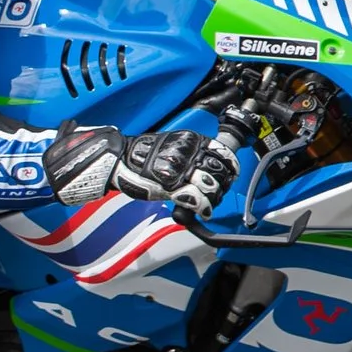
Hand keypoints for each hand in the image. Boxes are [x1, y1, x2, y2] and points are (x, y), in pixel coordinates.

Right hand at [114, 128, 239, 214]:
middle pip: (219, 171)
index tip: (231, 173)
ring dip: (213, 198)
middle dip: (221, 184)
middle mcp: (189, 153)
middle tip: (216, 192)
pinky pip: (196, 199)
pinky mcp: (172, 187)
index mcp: (192, 140)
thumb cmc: (144, 157)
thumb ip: (193, 155)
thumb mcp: (173, 147)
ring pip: (210, 185)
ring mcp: (181, 170)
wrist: (120, 160)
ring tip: (207, 203)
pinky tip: (202, 211)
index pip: (222, 151)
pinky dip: (203, 208)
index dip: (229, 165)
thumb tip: (211, 168)